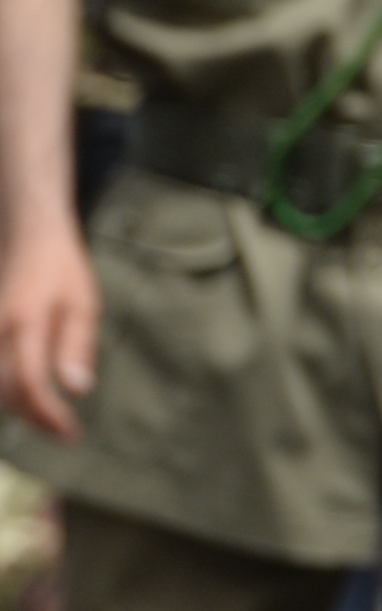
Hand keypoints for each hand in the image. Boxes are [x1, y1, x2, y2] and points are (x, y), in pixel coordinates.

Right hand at [0, 217, 97, 441]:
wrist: (25, 238)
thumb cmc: (60, 269)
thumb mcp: (83, 303)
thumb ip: (77, 347)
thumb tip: (78, 390)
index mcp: (25, 324)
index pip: (29, 383)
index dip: (47, 415)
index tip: (70, 433)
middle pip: (5, 393)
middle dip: (33, 417)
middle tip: (63, 431)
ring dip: (17, 407)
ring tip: (49, 417)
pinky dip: (5, 390)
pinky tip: (26, 397)